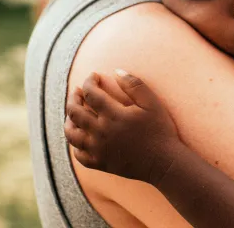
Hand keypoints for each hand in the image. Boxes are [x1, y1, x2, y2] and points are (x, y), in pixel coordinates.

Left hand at [64, 71, 180, 183]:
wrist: (164, 162)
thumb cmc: (160, 130)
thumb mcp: (152, 103)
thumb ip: (134, 85)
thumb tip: (116, 71)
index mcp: (113, 115)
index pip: (91, 94)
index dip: (89, 81)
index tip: (93, 76)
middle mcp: (101, 132)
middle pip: (75, 112)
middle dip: (74, 97)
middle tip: (78, 91)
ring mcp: (98, 150)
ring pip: (71, 134)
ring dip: (69, 120)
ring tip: (73, 112)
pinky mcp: (100, 163)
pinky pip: (79, 155)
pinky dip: (76, 144)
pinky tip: (81, 136)